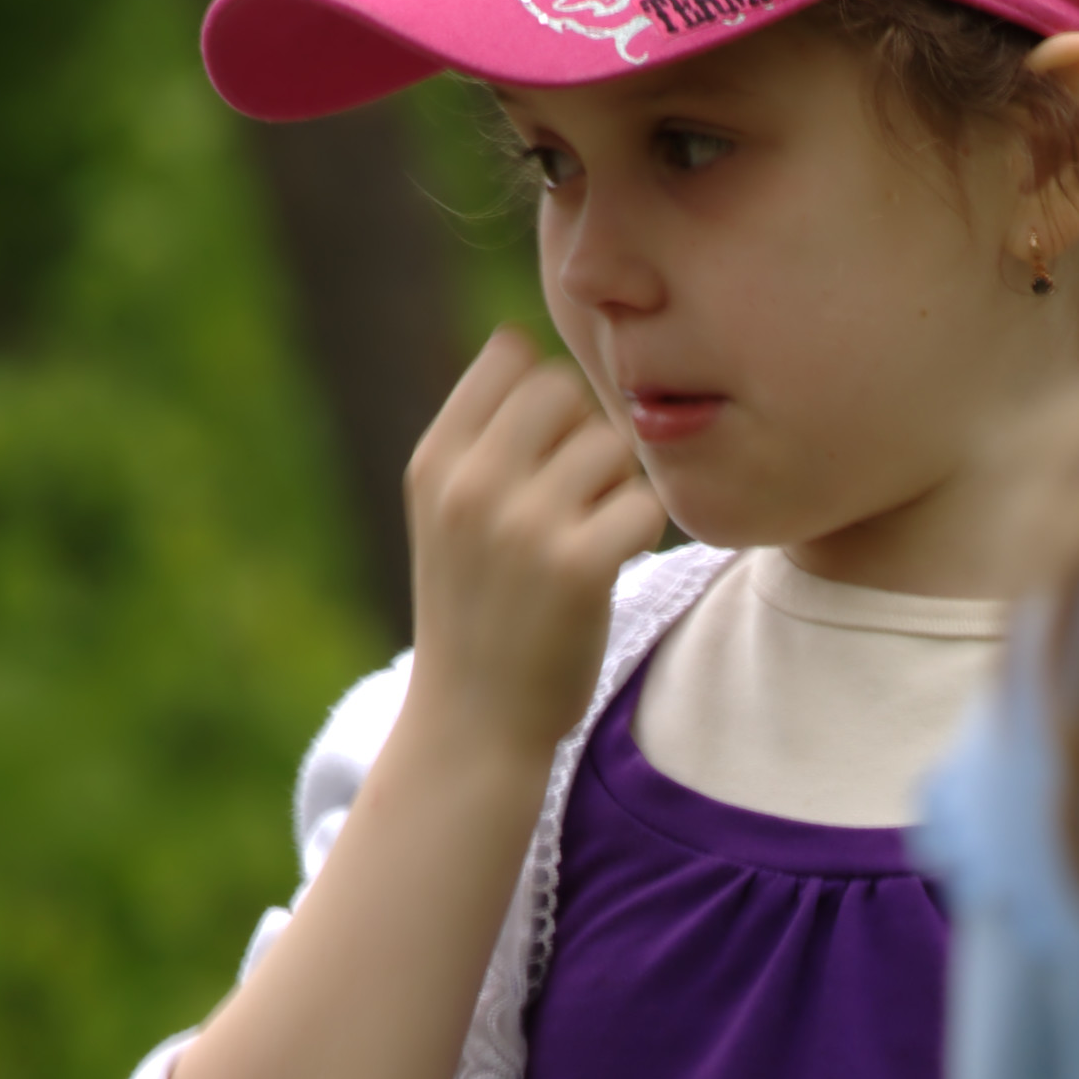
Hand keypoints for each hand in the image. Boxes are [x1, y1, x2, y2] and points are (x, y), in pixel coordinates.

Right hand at [397, 328, 664, 771]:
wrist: (471, 724)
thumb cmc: (476, 613)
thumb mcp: (448, 516)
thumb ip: (484, 439)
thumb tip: (539, 353)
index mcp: (435, 460)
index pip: (510, 355)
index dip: (546, 393)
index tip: (550, 448)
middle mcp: (471, 483)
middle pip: (567, 390)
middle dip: (586, 434)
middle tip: (581, 496)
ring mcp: (522, 525)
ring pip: (613, 446)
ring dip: (618, 487)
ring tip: (592, 536)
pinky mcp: (577, 568)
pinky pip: (643, 504)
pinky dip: (641, 533)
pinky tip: (614, 563)